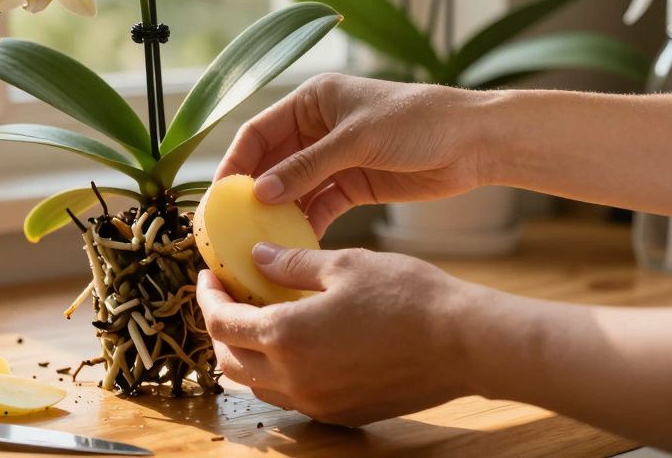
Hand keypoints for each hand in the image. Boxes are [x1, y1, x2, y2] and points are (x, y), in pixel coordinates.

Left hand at [195, 245, 474, 425]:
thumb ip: (290, 264)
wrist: (463, 343)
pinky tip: (297, 342)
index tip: (209, 277)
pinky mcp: (342, 413)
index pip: (221, 323)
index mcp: (285, 336)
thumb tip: (256, 258)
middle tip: (227, 296)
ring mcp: (318, 402)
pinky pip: (292, 395)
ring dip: (246, 353)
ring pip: (257, 384)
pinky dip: (279, 371)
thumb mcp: (343, 264)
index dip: (207, 297)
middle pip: (229, 361)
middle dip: (220, 328)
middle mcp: (293, 378)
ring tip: (259, 317)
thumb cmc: (407, 296)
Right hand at [218, 74, 496, 233]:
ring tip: (261, 241)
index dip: (236, 161)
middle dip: (252, 193)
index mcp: (313, 101)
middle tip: (231, 225)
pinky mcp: (354, 184)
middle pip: (272, 162)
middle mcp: (318, 128)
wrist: (474, 142)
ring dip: (279, 212)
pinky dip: (307, 223)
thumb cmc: (417, 122)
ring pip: (294, 188)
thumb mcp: (356, 140)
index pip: (259, 131)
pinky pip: (320, 205)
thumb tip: (260, 192)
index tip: (219, 195)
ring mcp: (336, 158)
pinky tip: (296, 244)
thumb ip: (307, 166)